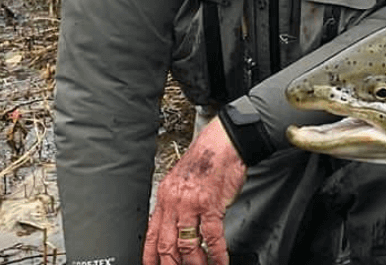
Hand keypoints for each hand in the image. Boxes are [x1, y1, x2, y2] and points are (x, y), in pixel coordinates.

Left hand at [143, 117, 245, 264]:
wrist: (224, 142)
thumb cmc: (206, 158)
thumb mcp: (181, 179)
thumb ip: (177, 201)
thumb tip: (178, 222)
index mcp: (165, 197)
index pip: (152, 234)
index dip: (151, 256)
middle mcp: (175, 203)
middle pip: (167, 244)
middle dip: (171, 264)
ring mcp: (192, 205)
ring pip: (187, 244)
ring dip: (194, 263)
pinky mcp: (212, 205)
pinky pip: (212, 236)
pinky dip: (217, 253)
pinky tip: (220, 261)